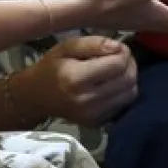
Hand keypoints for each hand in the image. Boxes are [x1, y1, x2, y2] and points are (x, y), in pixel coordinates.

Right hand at [23, 36, 137, 126]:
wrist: (36, 97)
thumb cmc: (51, 67)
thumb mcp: (66, 47)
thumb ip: (93, 43)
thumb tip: (118, 47)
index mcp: (76, 78)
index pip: (117, 65)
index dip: (123, 52)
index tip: (117, 47)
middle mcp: (86, 100)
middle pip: (128, 80)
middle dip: (129, 64)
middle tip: (120, 56)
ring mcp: (92, 115)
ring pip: (130, 93)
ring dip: (129, 78)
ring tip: (117, 69)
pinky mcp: (97, 123)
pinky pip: (123, 105)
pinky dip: (123, 92)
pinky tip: (111, 83)